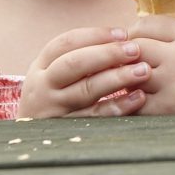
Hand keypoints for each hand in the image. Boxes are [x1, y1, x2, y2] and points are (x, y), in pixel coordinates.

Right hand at [18, 27, 150, 120]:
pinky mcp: (66, 130)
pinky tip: (138, 98)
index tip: (123, 33)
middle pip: (74, 63)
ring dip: (117, 78)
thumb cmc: (56, 98)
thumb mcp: (56, 76)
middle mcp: (43, 85)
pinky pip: (95, 116)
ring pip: (85, 89)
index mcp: (41, 66)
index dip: (95, 35)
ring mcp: (53, 109)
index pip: (65, 43)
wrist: (30, 141)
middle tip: (135, 49)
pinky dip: (118, 106)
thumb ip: (81, 59)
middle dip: (107, 54)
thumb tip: (123, 40)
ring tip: (143, 71)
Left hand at [125, 15, 174, 115]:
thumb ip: (171, 32)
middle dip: (129, 55)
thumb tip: (127, 31)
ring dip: (128, 78)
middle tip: (129, 63)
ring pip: (130, 73)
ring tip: (136, 81)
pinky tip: (142, 100)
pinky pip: (132, 99)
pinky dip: (131, 100)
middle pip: (136, 47)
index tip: (135, 43)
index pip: (148, 24)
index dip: (135, 32)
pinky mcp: (166, 109)